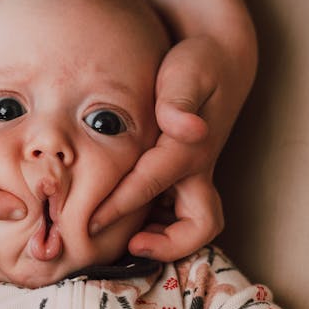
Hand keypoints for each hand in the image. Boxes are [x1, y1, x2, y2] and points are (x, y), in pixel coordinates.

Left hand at [89, 35, 251, 259]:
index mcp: (190, 149)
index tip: (89, 224)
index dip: (118, 208)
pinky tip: (122, 221)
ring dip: (164, 242)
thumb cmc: (197, 65)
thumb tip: (184, 127)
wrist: (220, 61)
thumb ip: (180, 100)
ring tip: (123, 243)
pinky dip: (157, 228)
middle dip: (169, 246)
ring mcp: (195, 179)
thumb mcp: (188, 72)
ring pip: (191, 228)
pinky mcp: (187, 180)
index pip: (149, 186)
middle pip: (200, 226)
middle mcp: (196, 171)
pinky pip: (176, 217)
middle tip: (131, 247)